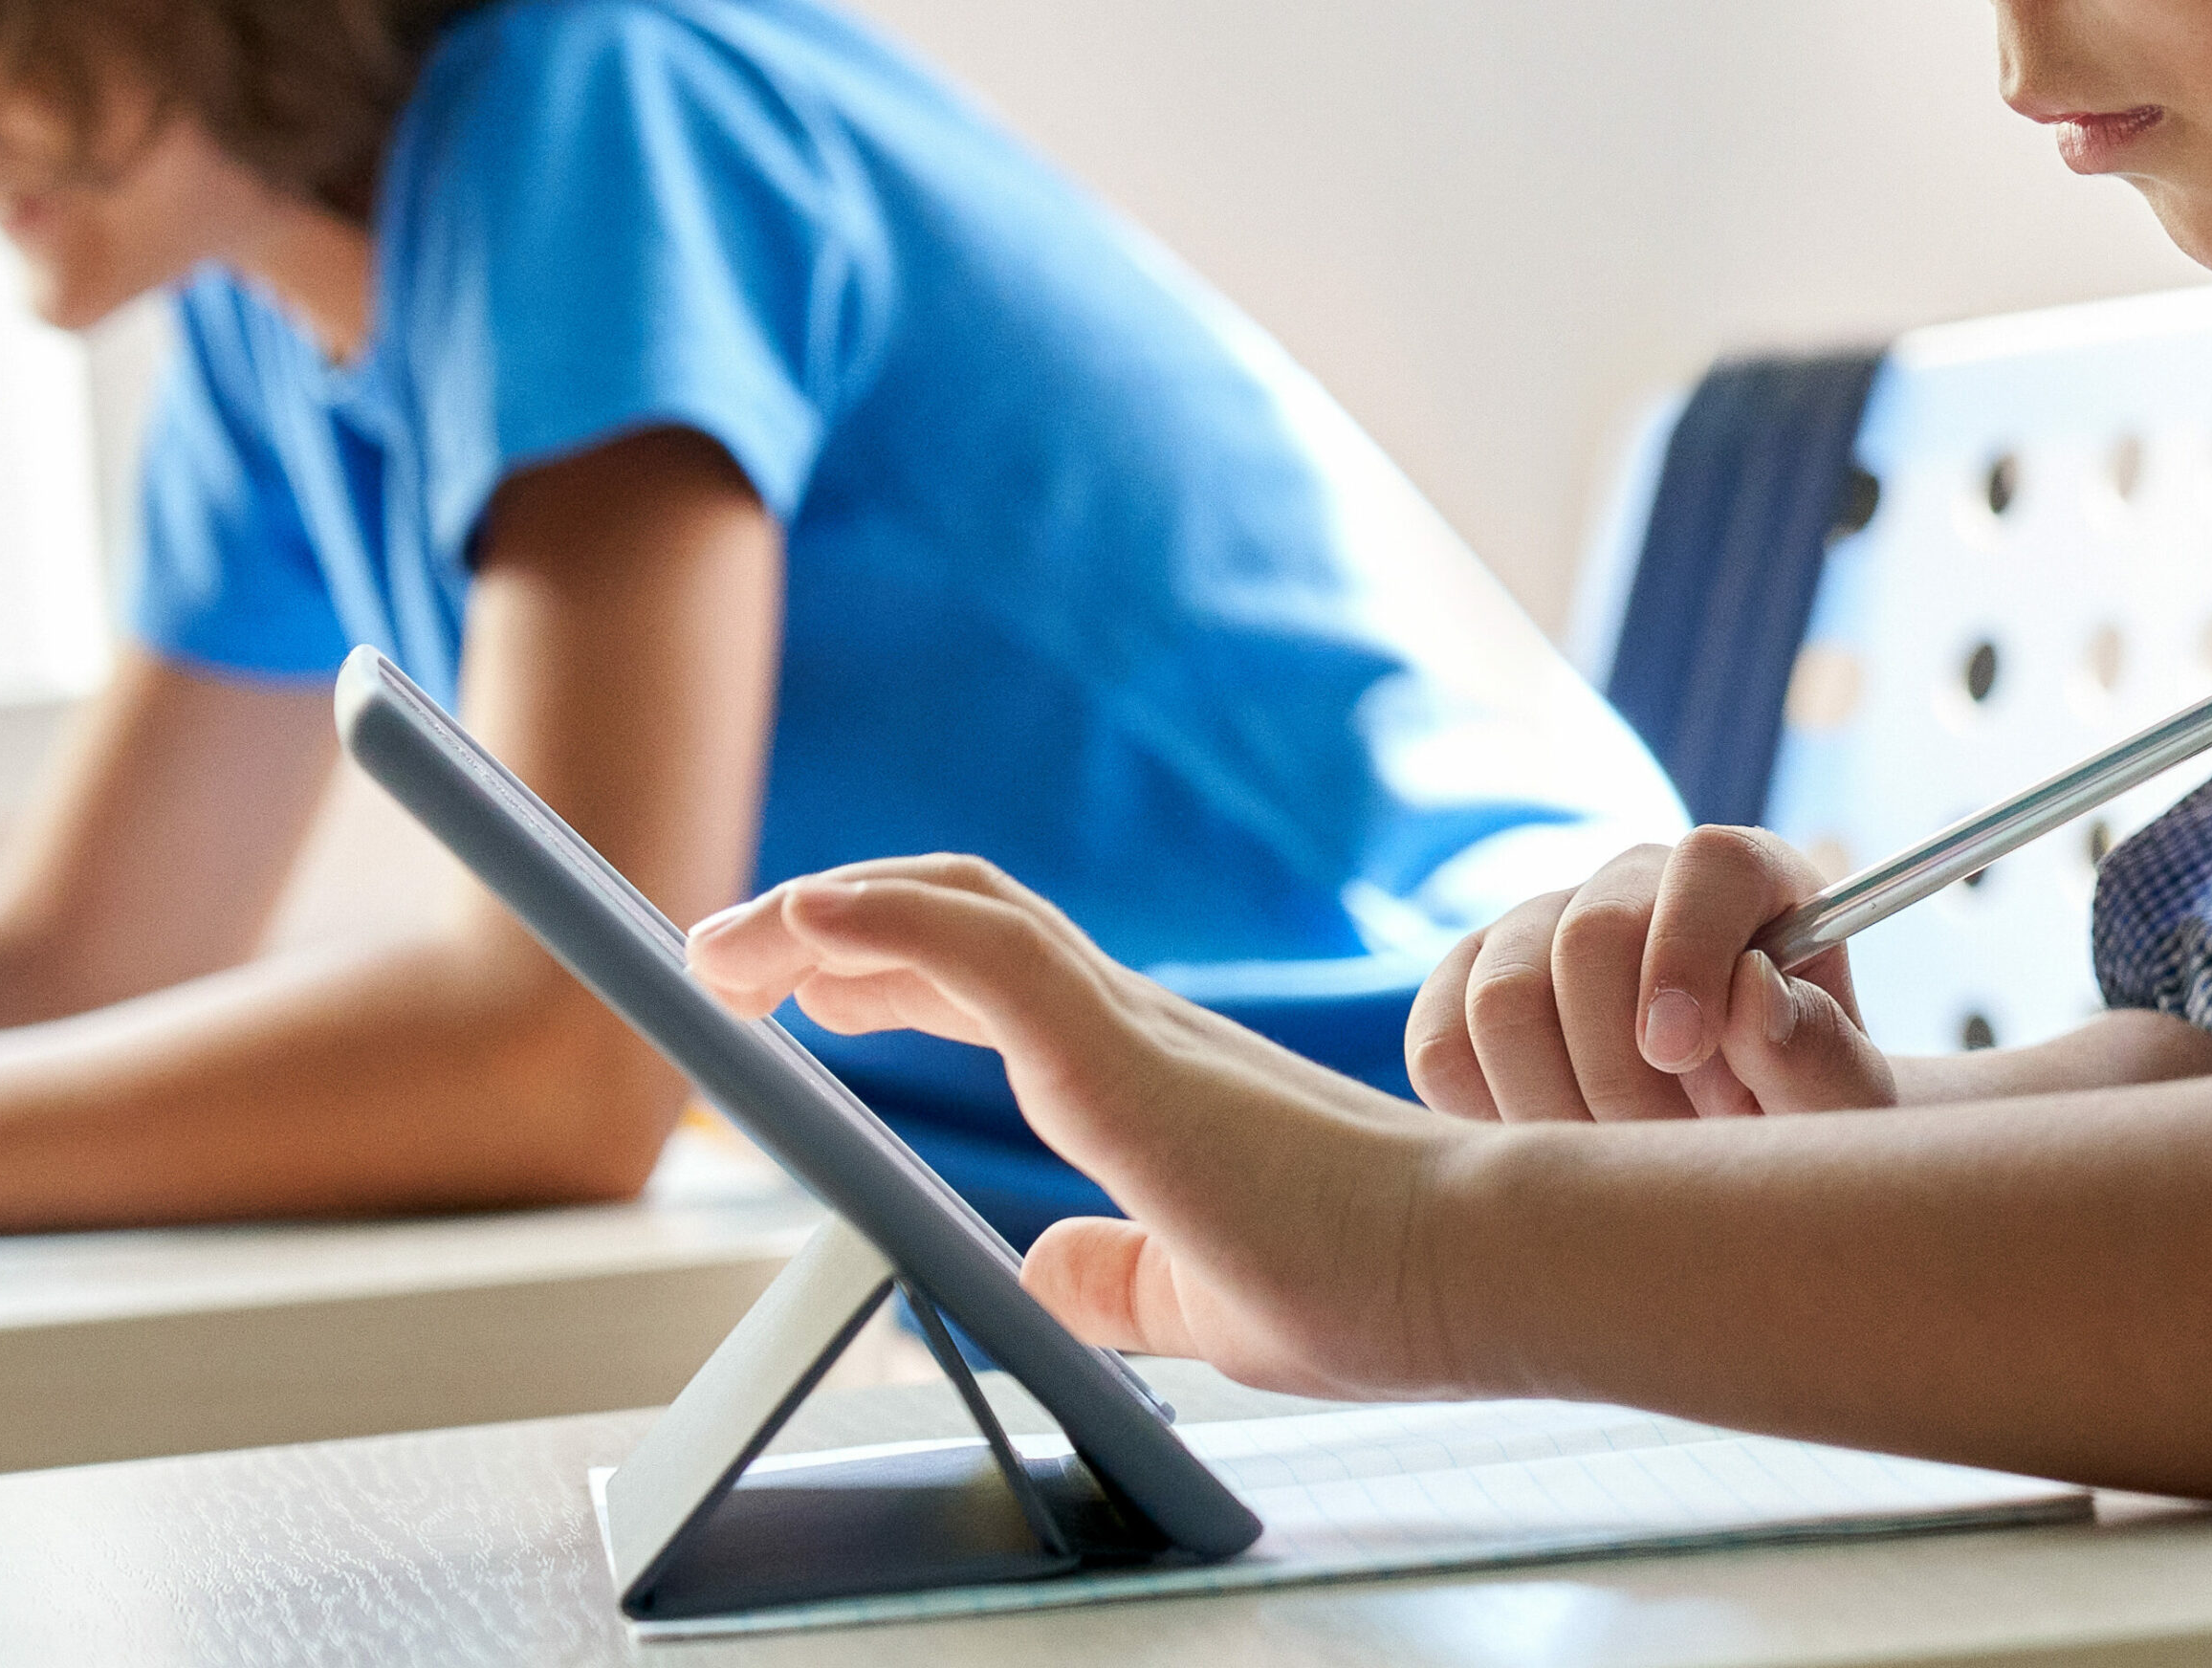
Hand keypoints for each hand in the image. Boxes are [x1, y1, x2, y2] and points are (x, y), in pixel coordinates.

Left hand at [687, 855, 1458, 1398]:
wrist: (1484, 1277)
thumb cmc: (1375, 1284)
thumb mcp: (1199, 1300)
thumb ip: (1119, 1276)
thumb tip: (1041, 1269)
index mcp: (1138, 1074)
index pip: (986, 978)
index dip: (884, 967)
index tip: (806, 991)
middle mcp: (1127, 1025)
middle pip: (953, 923)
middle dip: (825, 928)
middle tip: (726, 958)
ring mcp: (1129, 1027)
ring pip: (958, 911)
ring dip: (826, 913)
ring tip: (727, 949)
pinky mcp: (1129, 1052)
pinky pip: (983, 951)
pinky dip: (886, 919)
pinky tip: (804, 925)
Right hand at [1404, 827, 1893, 1121]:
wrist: (1723, 1161)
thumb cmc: (1796, 1127)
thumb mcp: (1842, 1112)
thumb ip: (1821, 1057)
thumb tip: (1751, 989)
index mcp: (1743, 883)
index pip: (1708, 863)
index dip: (1689, 950)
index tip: (1683, 1055)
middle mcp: (1630, 887)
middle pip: (1587, 937)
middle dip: (1620, 1072)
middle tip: (1666, 1158)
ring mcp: (1534, 929)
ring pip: (1500, 997)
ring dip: (1552, 1108)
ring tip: (1617, 1162)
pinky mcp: (1462, 988)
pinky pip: (1438, 1044)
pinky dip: (1482, 1114)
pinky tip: (1548, 1146)